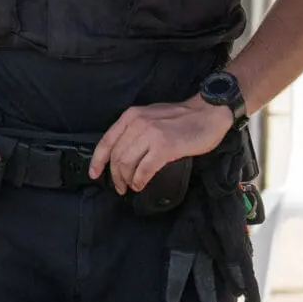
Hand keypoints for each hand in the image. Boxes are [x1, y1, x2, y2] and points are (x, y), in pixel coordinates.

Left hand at [89, 97, 230, 195]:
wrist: (208, 114)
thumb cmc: (182, 118)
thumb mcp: (151, 116)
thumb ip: (136, 129)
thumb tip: (122, 152)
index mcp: (131, 116)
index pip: (106, 141)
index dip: (97, 161)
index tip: (94, 174)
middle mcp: (137, 123)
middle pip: (116, 156)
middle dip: (115, 176)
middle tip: (120, 187)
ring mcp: (151, 134)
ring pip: (127, 164)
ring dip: (126, 180)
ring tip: (131, 187)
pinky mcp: (164, 147)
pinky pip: (144, 170)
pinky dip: (139, 181)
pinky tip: (141, 185)